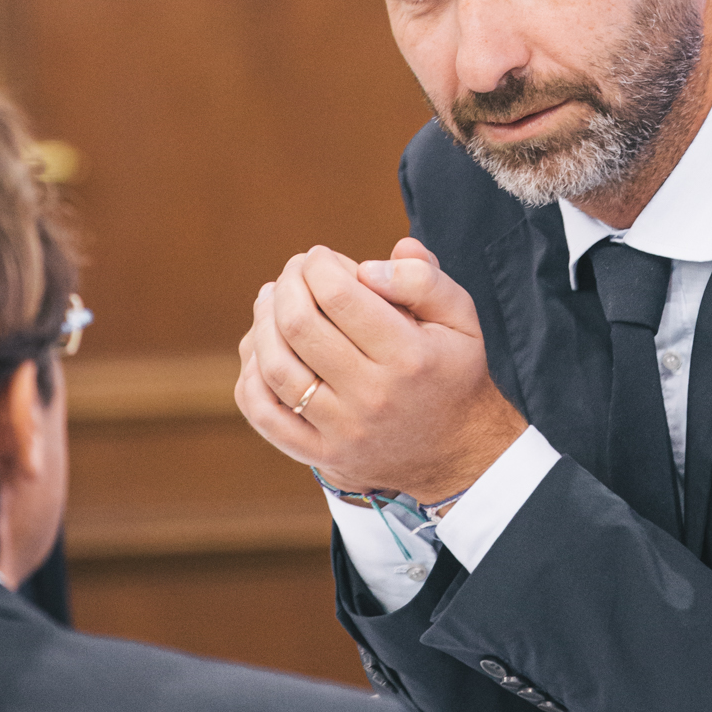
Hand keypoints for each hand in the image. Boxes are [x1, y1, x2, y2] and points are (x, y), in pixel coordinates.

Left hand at [235, 236, 525, 502]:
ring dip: (263, 322)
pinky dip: (250, 377)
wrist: (458, 454)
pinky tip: (262, 349)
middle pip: (299, 326)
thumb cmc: (453, 371)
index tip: (320, 256)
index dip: (318, 264)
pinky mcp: (322, 454)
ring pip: (275, 368)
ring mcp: (343, 430)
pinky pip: (265, 415)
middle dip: (288, 284)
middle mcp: (373, 396)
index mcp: (408, 356)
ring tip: (272, 300)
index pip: (340, 296)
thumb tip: (368, 268)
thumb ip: (423, 279)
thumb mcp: (461, 317)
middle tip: (295, 271)